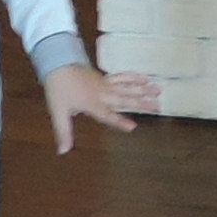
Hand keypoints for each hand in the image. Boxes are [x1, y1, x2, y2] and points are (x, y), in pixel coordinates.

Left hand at [44, 64, 158, 152]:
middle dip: (141, 103)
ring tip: (158, 90)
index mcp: (92, 104)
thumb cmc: (58, 90)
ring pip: (127, 88)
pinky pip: (121, 77)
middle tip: (157, 106)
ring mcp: (105, 85)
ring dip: (143, 89)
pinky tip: (144, 78)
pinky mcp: (105, 78)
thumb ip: (64, 133)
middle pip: (124, 99)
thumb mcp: (58, 113)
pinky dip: (133, 77)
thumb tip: (63, 151)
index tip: (133, 127)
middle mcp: (102, 95)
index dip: (120, 121)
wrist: (57, 65)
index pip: (108, 115)